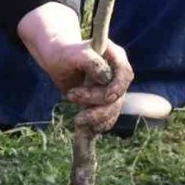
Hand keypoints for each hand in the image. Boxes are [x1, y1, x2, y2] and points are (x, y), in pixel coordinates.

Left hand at [18, 3, 134, 132]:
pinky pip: (106, 119)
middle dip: (99, 104)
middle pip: (118, 96)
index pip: (125, 74)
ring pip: (113, 110)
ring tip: (78, 120)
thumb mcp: (75, 54)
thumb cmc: (65, 54)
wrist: (59, 63)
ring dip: (96, 119)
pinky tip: (84, 130)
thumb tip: (105, 77)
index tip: (106, 97)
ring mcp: (113, 90)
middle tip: (71, 97)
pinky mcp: (106, 103)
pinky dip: (96, 126)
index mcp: (115, 57)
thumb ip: (91, 61)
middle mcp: (118, 75)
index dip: (117, 88)